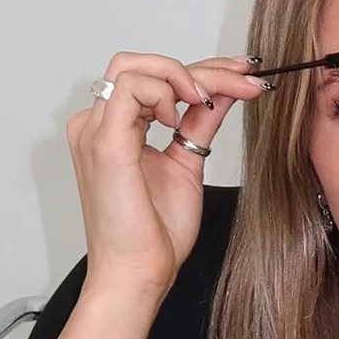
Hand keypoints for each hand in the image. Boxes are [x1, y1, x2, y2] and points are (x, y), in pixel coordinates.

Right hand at [67, 51, 266, 298]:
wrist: (139, 274)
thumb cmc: (153, 234)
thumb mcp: (187, 164)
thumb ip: (199, 124)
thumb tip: (225, 93)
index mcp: (112, 130)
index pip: (152, 79)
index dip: (201, 71)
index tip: (243, 75)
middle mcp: (96, 125)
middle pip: (142, 65)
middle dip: (198, 67)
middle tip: (241, 81)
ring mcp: (95, 131)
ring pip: (134, 67)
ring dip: (182, 76)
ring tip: (209, 103)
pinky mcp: (104, 142)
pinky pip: (130, 88)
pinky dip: (163, 91)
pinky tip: (182, 118)